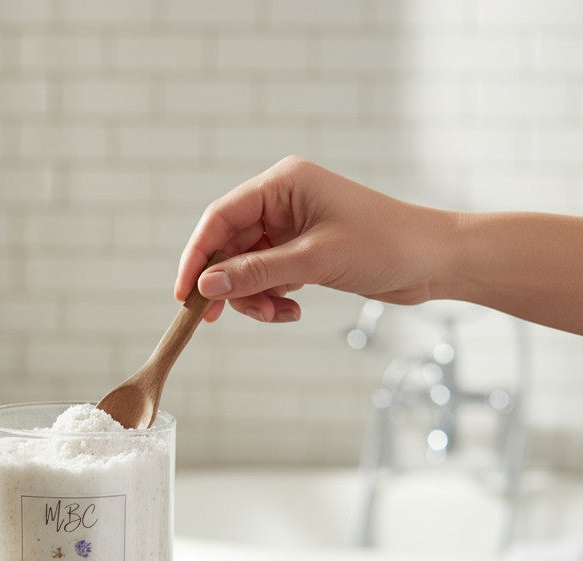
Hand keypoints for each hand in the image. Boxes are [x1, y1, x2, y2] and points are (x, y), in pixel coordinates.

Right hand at [175, 156, 451, 323]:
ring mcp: (290, 227)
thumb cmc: (384, 244)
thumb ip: (256, 273)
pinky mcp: (301, 250)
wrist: (433, 260)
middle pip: (229, 247)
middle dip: (228, 285)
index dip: (196, 257)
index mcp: (282, 183)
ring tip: (278, 314)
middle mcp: (282, 200)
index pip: (220, 218)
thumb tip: (206, 288)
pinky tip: (291, 310)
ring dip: (253, 297)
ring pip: (246, 268)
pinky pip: (266, 277)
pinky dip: (271, 298)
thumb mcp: (314, 260)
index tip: (184, 295)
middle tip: (218, 319)